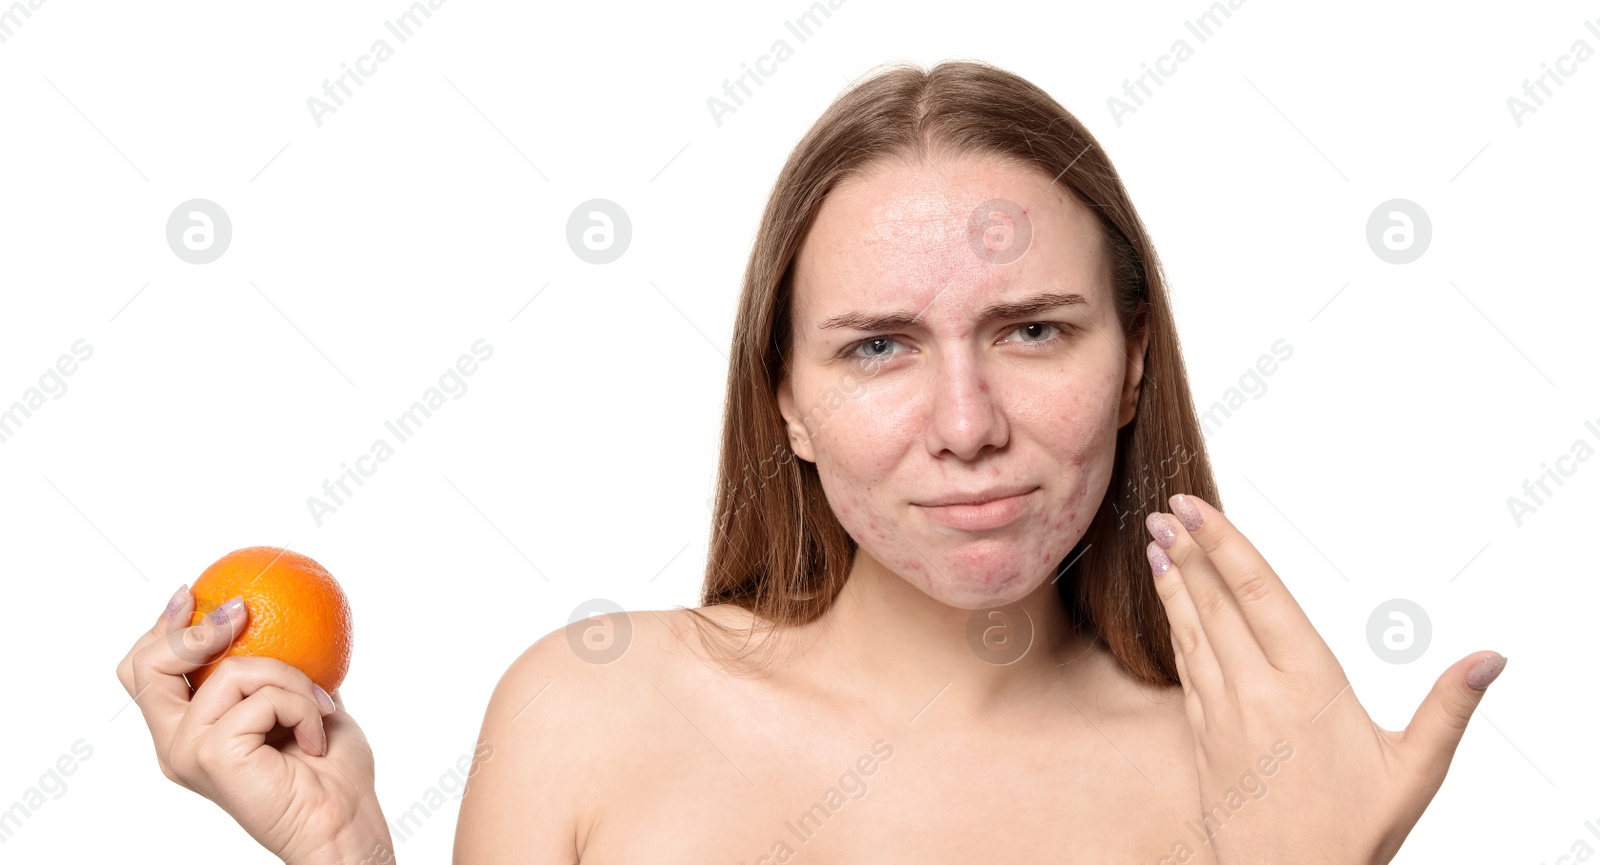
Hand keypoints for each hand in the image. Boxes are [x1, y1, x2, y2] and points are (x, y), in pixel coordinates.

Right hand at [115, 585, 393, 863]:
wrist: (345, 824)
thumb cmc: (332, 773)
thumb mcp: (304, 703)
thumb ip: (280, 671)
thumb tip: (280, 617)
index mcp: (190, 733)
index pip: (147, 674)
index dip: (162, 629)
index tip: (195, 593)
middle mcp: (176, 745)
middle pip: (146, 668)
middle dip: (193, 629)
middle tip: (242, 613)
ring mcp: (188, 751)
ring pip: (230, 671)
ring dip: (290, 679)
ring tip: (318, 708)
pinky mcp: (211, 754)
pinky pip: (260, 696)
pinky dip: (301, 705)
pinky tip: (315, 736)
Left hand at [1144, 494, 1504, 864]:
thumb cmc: (1352, 830)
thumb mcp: (1413, 771)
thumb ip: (1447, 708)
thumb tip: (1491, 659)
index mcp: (1309, 685)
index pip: (1260, 595)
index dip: (1225, 545)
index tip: (1194, 510)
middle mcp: (1256, 691)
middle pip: (1217, 604)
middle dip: (1189, 551)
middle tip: (1164, 510)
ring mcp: (1222, 712)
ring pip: (1193, 631)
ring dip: (1174, 583)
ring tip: (1155, 542)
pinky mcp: (1201, 736)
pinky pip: (1186, 668)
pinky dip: (1176, 628)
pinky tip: (1170, 606)